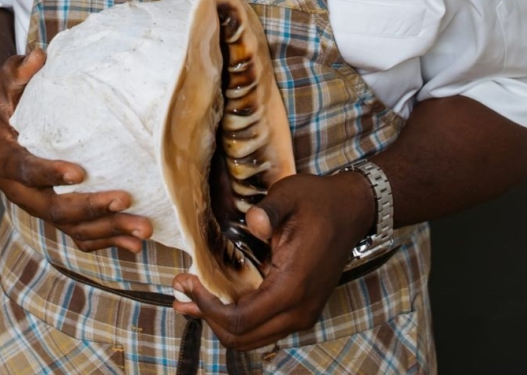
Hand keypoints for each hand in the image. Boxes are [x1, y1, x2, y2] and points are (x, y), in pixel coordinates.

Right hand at [0, 48, 152, 252]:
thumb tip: (38, 55)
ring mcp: (38, 204)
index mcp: (5, 159)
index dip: (49, 174)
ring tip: (142, 230)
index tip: (79, 173)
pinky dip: (105, 241)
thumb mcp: (0, 83)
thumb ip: (16, 70)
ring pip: (71, 227)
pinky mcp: (52, 210)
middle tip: (125, 201)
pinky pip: (78, 233)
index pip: (26, 170)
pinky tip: (133, 245)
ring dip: (108, 232)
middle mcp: (21, 190)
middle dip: (92, 208)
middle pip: (55, 209)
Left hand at [173, 172, 374, 349]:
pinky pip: (264, 326)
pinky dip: (238, 318)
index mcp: (292, 286)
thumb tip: (254, 222)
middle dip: (207, 317)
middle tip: (182, 292)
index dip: (208, 307)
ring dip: (220, 321)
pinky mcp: (302, 308)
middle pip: (242, 337)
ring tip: (192, 298)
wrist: (352, 209)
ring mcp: (302, 313)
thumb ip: (269, 212)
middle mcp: (299, 309)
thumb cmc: (319, 201)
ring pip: (252, 337)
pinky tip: (220, 299)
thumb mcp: (290, 196)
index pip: (240, 320)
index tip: (186, 282)